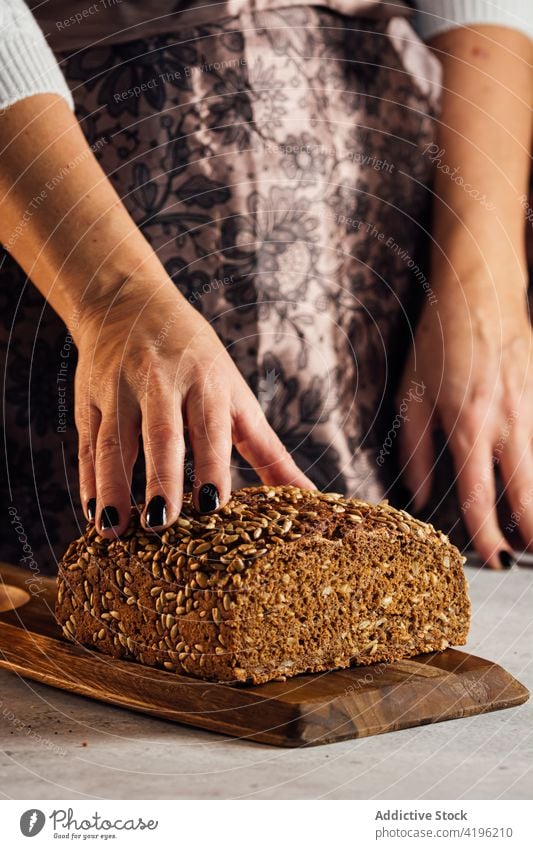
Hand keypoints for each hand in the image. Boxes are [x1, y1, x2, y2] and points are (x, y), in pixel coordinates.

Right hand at [73, 277, 313, 535]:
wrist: (129, 303)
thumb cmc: (197, 360)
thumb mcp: (236, 396)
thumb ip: (269, 450)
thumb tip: (308, 496)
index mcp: (206, 382)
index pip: (210, 427)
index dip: (211, 464)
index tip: (212, 504)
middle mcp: (161, 382)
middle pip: (160, 434)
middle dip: (161, 478)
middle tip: (161, 523)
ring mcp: (121, 389)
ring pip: (115, 442)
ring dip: (113, 486)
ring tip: (114, 529)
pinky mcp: (90, 397)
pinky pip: (89, 442)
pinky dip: (90, 480)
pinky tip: (95, 513)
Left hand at [397, 279, 532, 568]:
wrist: (481, 295)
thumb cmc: (439, 344)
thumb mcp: (412, 396)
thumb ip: (416, 450)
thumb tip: (417, 496)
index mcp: (467, 425)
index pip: (477, 493)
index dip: (486, 533)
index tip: (492, 559)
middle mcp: (507, 422)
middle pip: (526, 491)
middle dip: (531, 531)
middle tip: (528, 557)